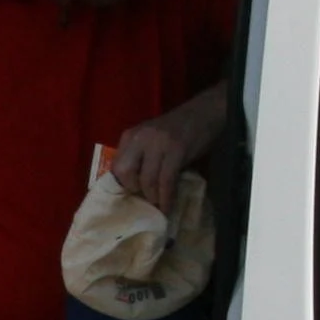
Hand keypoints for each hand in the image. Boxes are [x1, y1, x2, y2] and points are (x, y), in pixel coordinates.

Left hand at [109, 84, 229, 201]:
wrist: (204, 113)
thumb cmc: (177, 130)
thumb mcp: (150, 140)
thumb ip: (139, 157)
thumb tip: (133, 188)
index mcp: (130, 136)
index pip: (116, 166)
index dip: (123, 185)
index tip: (132, 196)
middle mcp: (140, 138)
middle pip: (125, 172)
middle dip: (135, 190)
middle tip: (146, 198)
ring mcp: (158, 143)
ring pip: (147, 180)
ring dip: (153, 197)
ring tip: (159, 205)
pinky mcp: (176, 150)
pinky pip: (166, 181)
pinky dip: (166, 197)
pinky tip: (168, 206)